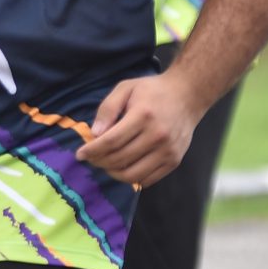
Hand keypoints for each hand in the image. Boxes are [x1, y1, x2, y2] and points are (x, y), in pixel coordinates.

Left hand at [78, 72, 203, 187]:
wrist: (187, 96)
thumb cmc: (153, 91)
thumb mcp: (126, 88)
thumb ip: (108, 108)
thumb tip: (95, 134)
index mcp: (143, 115)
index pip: (111, 141)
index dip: (92, 150)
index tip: (80, 154)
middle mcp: (158, 135)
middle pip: (119, 159)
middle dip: (99, 161)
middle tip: (91, 158)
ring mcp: (168, 151)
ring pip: (131, 174)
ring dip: (112, 172)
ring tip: (105, 163)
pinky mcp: (174, 161)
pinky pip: (146, 180)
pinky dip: (130, 177)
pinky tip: (123, 167)